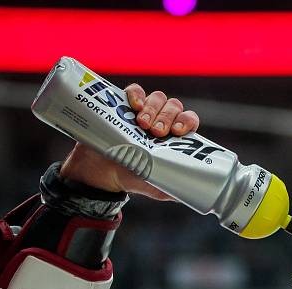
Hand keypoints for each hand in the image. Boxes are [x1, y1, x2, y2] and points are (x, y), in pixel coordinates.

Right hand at [59, 84, 199, 199]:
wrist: (100, 172)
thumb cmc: (131, 177)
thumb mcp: (155, 186)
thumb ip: (172, 188)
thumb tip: (191, 194)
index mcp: (174, 137)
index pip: (189, 120)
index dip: (187, 121)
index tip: (177, 131)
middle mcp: (162, 121)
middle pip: (174, 107)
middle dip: (167, 117)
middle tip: (156, 131)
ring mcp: (144, 111)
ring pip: (157, 98)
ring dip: (153, 108)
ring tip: (141, 123)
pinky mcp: (124, 104)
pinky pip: (135, 90)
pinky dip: (136, 94)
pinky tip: (133, 104)